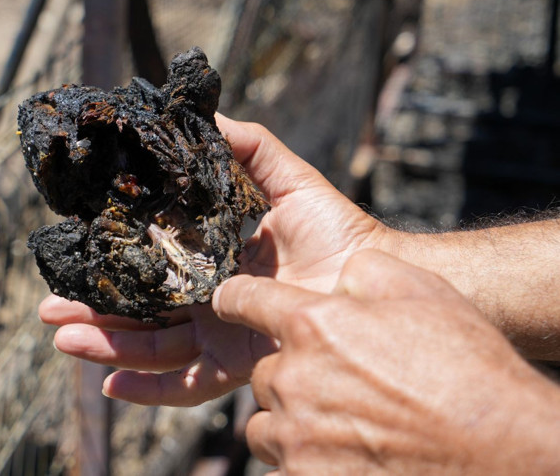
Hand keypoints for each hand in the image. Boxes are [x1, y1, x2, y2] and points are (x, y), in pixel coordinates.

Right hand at [39, 116, 391, 404]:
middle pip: (137, 310)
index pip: (147, 262)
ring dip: (104, 344)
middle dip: (91, 310)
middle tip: (47, 307)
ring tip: (63, 336)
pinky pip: (186, 384)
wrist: (372, 276)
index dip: (109, 262)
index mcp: (207, 257)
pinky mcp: (237, 366)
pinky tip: (110, 383)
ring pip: (150, 346)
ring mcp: (218, 334)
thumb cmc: (334, 227)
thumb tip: (206, 111)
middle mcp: (204, 297)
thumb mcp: (285, 177)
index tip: (71, 254)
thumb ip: (246, 146)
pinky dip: (148, 388)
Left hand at [214, 250, 559, 472]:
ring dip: (292, 419)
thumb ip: (363, 272)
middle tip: (339, 382)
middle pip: (265, 371)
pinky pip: (285, 462)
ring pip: (267, 422)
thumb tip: (338, 276)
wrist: (500, 449)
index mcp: (313, 325)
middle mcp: (293, 379)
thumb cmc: (466, 371)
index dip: (237, 298)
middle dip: (291, 373)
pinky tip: (347, 450)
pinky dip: (307, 457)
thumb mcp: (420, 291)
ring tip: (343, 422)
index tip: (230, 301)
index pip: (243, 300)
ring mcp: (296, 436)